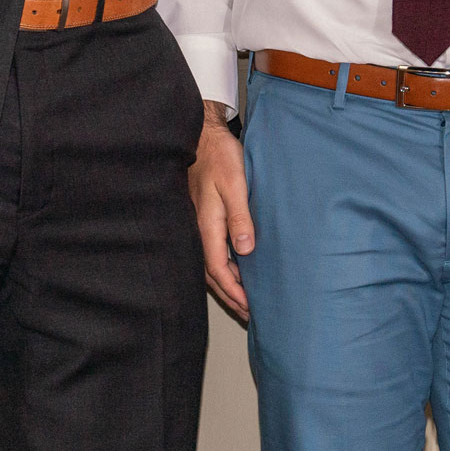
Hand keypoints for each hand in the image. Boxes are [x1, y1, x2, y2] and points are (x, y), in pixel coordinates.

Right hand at [189, 101, 252, 319]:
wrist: (202, 136)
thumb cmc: (219, 157)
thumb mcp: (234, 183)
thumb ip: (240, 216)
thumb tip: (246, 249)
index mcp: (206, 225)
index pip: (219, 269)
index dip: (235, 291)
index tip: (250, 307)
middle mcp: (199, 229)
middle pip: (213, 274)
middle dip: (230, 296)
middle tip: (249, 314)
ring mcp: (199, 225)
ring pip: (211, 265)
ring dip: (227, 284)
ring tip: (243, 300)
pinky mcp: (203, 218)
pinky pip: (212, 252)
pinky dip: (224, 267)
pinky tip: (235, 269)